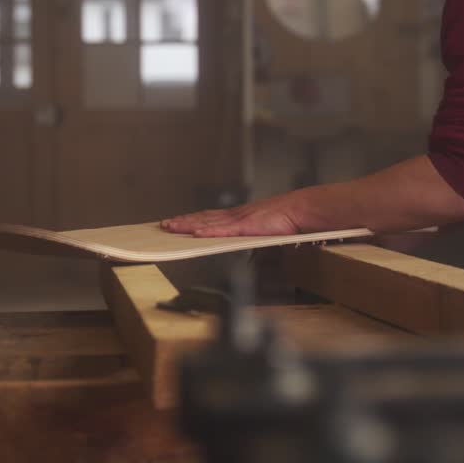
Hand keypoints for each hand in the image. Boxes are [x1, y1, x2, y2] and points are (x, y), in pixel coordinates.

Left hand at [159, 196, 302, 237]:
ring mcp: (238, 219)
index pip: (210, 218)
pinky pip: (221, 229)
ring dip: (187, 225)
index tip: (179, 222)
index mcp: (239, 217)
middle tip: (164, 224)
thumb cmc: (287, 220)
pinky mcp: (244, 225)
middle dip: (183, 221)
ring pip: (207, 222)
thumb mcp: (266, 232)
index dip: (193, 220)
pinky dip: (206, 231)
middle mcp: (235, 215)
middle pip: (203, 218)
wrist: (299, 210)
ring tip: (171, 227)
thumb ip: (254, 241)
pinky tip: (194, 233)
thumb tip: (250, 254)